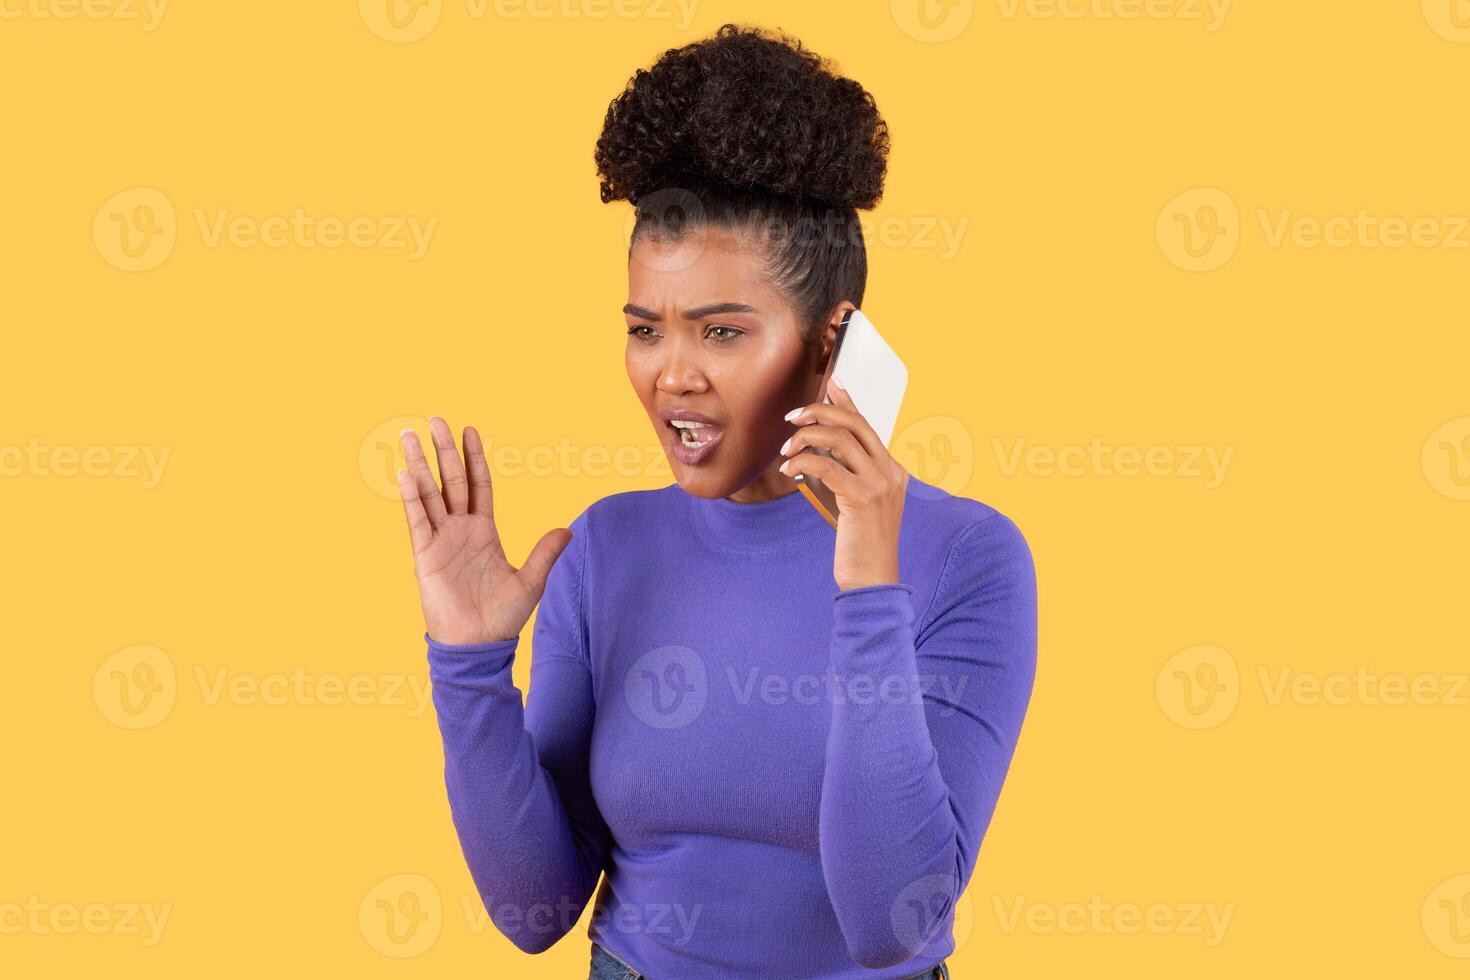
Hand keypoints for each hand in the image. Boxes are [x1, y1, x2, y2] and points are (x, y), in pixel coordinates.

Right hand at [397, 417, 572, 645]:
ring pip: (428, 494)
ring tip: (409, 435)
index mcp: (483, 531)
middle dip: (444, 450)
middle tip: (435, 419)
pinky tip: (405, 473)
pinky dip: (410, 497)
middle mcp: (459, 530)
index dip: (473, 458)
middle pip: (450, 481)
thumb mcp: (531, 580)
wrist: (478, 645)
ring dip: (419, 465)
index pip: (477, 485)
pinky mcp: (425, 555)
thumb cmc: (502, 617)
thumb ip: (544, 552)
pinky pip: (416, 520)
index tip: (468, 430)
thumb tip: (567, 529)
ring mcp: (440, 540)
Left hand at [777, 380, 908, 589]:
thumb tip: (818, 452)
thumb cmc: (861, 546)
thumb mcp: (858, 504)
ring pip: (839, 439)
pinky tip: (788, 470)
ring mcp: (879, 484)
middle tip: (793, 416)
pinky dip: (803, 462)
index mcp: (893, 470)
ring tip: (786, 450)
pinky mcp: (862, 499)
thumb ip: (847, 476)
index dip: (848, 401)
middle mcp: (891, 472)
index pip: (868, 425)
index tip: (830, 383)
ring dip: (806, 438)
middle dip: (821, 412)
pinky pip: (827, 465)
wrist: (873, 581)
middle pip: (855, 423)